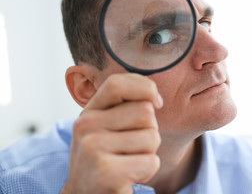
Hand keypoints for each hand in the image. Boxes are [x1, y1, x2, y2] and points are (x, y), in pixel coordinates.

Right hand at [61, 73, 162, 193]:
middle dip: (150, 131)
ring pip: (152, 137)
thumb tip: (155, 99)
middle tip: (131, 148)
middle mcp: (86, 125)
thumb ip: (125, 108)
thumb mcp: (108, 128)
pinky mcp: (106, 171)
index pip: (118, 83)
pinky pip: (151, 161)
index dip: (145, 87)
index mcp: (89, 112)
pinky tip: (129, 176)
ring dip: (149, 153)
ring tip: (128, 162)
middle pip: (145, 112)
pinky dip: (148, 171)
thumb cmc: (106, 159)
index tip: (157, 102)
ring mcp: (93, 147)